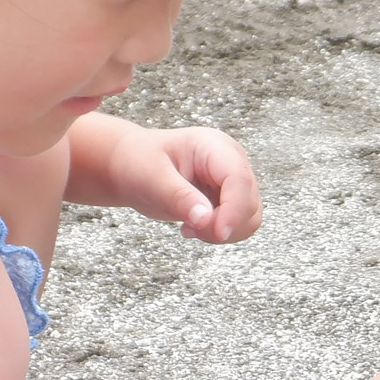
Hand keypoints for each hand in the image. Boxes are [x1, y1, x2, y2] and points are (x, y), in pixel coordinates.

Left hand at [104, 125, 262, 243]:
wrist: (130, 165)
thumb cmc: (137, 162)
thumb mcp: (151, 178)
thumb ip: (179, 197)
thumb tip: (206, 219)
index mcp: (213, 146)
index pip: (239, 179)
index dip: (234, 209)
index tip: (218, 233)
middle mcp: (230, 161)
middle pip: (249, 201)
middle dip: (223, 224)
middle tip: (188, 228)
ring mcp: (232, 181)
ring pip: (249, 217)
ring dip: (222, 231)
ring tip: (189, 227)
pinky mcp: (229, 198)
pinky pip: (238, 224)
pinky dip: (219, 233)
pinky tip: (194, 226)